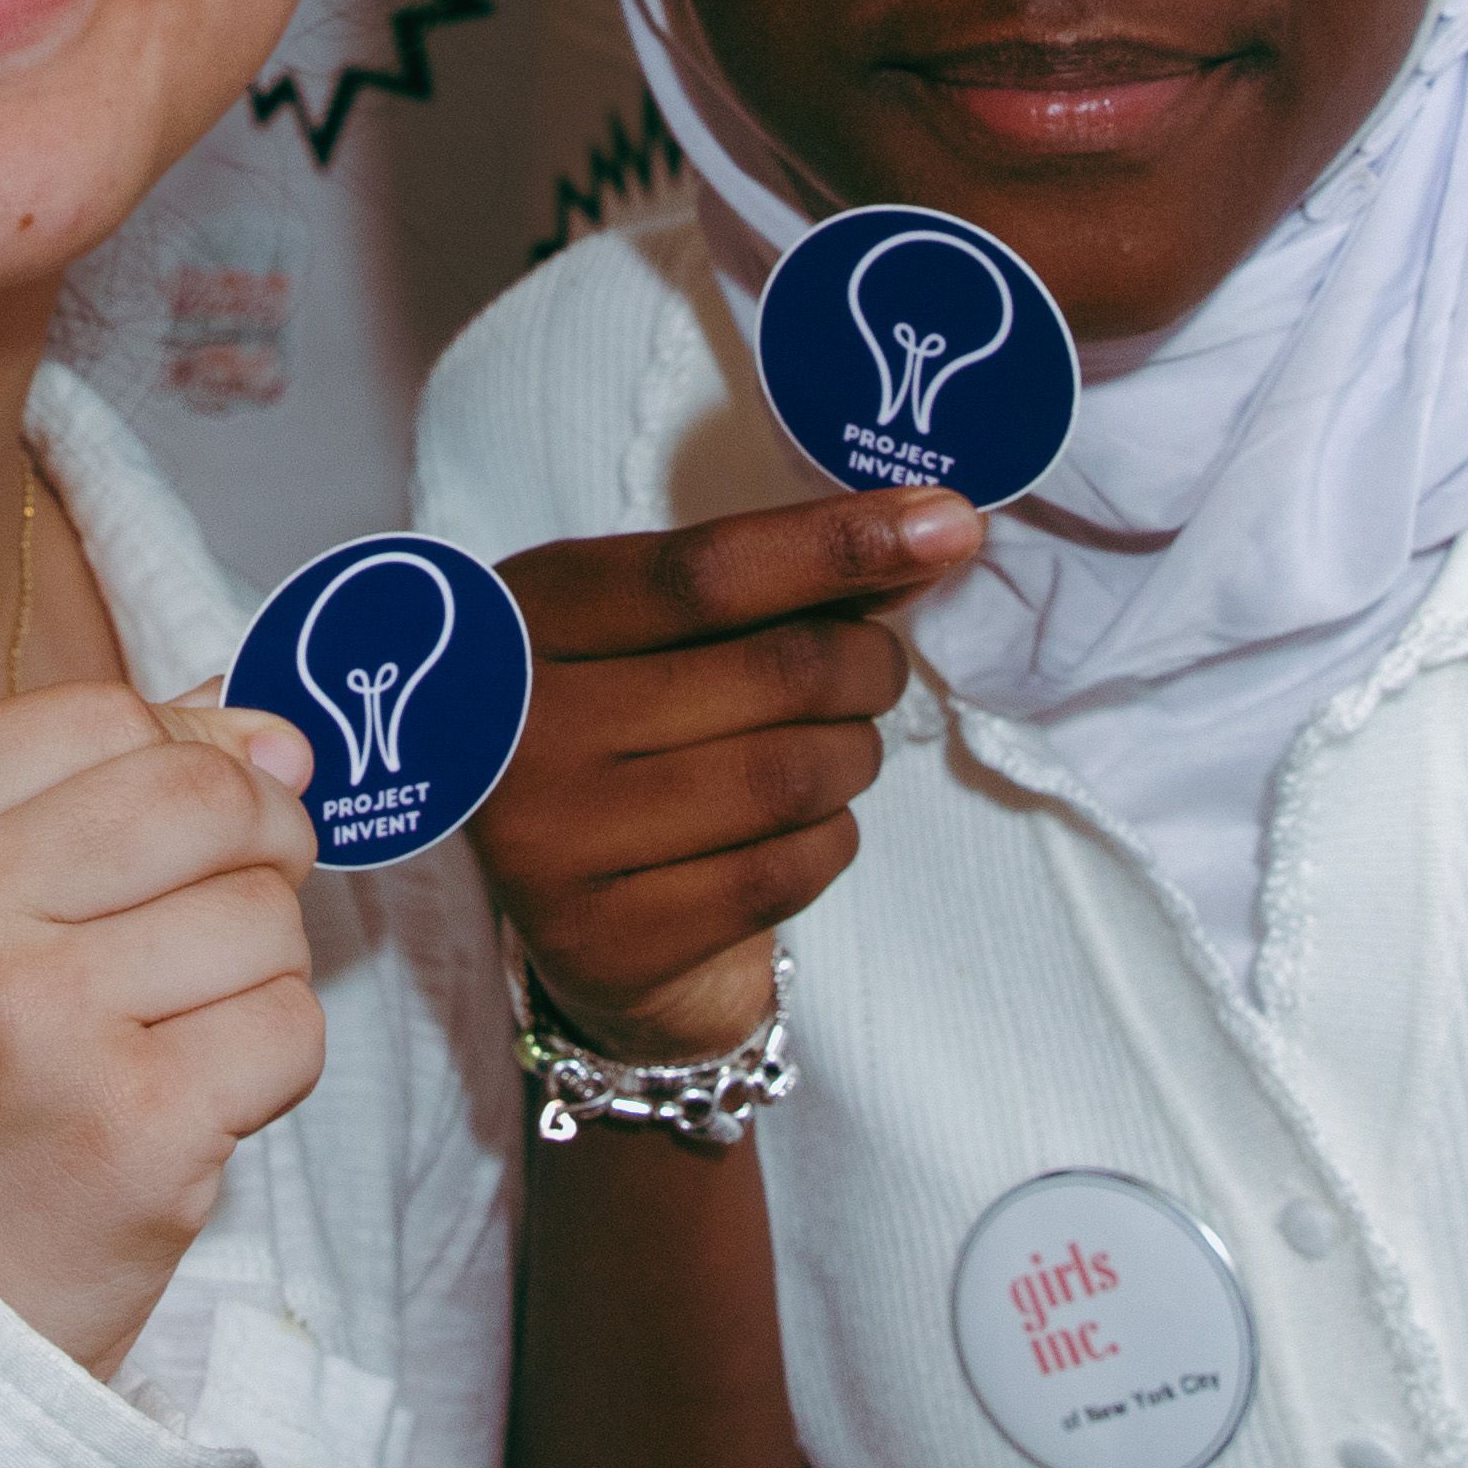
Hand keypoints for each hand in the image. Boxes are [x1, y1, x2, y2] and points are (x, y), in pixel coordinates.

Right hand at [0, 681, 327, 1376]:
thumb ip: (77, 787)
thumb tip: (264, 724)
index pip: (97, 715)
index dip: (184, 749)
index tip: (200, 812)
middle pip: (197, 794)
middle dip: (258, 836)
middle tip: (232, 898)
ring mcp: (33, 1021)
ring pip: (261, 912)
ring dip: (256, 965)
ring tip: (172, 1027)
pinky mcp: (131, 1128)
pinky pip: (289, 1028)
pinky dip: (267, 1062)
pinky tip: (189, 1100)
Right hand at [478, 491, 979, 1063]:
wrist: (553, 902)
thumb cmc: (621, 728)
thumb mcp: (648, 630)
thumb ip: (771, 583)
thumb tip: (930, 534)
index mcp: (524, 620)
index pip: (705, 572)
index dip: (837, 544)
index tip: (946, 525)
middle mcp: (520, 729)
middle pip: (772, 672)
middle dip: (867, 663)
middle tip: (876, 668)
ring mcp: (554, 844)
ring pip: (793, 777)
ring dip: (856, 754)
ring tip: (839, 748)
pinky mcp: (610, 942)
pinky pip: (786, 871)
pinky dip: (831, 838)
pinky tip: (804, 826)